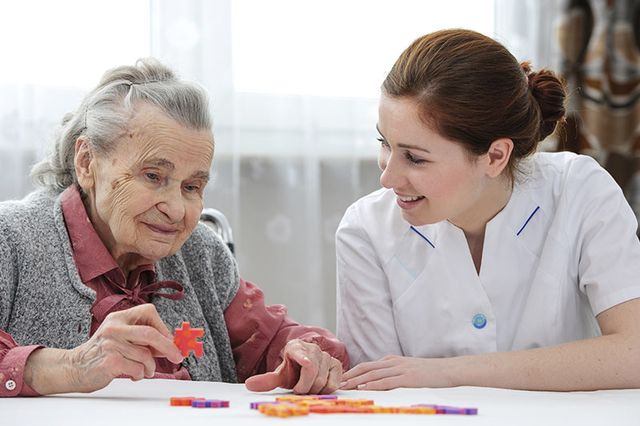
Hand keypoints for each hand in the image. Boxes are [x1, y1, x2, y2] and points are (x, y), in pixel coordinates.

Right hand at [25, 303, 183, 393]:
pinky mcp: (110, 361)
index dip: (163, 326)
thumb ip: (141, 337)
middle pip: (150, 333)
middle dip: (168, 346)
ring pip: (145, 355)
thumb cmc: (101, 353)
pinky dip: (140, 374)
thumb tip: (171, 343)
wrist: (74, 368)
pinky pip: (137, 368)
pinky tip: (133, 375)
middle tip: (177, 356)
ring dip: (150, 367)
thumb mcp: (120, 337)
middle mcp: (114, 328)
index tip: (170, 339)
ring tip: (145, 371)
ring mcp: (111, 344)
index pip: (148, 311)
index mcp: (119, 318)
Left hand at [244, 339, 342, 393]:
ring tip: (308, 387)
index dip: (303, 358)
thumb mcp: (279, 376)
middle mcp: (313, 348)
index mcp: (295, 347)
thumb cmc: (292, 371)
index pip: (299, 352)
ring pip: (322, 379)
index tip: (305, 363)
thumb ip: (266, 380)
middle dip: (304, 386)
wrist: (305, 369)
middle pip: (312, 372)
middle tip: (299, 389)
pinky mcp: (337, 364)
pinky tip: (319, 386)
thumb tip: (249, 384)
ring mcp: (326, 355)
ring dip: (314, 389)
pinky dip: (326, 389)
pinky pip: (333, 382)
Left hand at [340, 355, 452, 390]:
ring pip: (373, 374)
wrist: (449, 370)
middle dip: (350, 375)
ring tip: (345, 385)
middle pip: (366, 367)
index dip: (353, 371)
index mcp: (392, 360)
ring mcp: (400, 369)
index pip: (367, 365)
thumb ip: (393, 372)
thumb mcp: (408, 369)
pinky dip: (373, 383)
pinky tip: (364, 387)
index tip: (341, 378)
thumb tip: (379, 380)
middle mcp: (393, 363)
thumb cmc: (429, 373)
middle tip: (337, 382)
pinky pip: (387, 381)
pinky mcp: (407, 378)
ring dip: (357, 380)